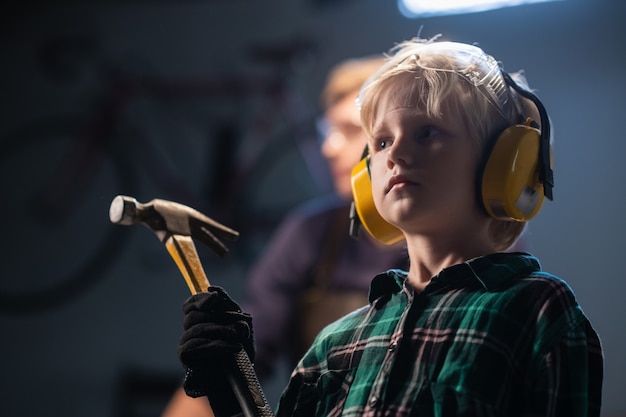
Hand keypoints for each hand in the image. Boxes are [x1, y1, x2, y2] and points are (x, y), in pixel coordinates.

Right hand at [177, 286, 254, 414]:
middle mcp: (189, 330)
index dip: (200, 299)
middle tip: (238, 327)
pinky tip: (232, 348)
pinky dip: (218, 345)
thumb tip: (213, 290)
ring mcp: (184, 343)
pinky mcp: (185, 356)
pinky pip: (196, 345)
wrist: (239, 376)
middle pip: (193, 315)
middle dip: (219, 318)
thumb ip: (227, 305)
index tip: (214, 300)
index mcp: (200, 319)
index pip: (190, 303)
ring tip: (237, 339)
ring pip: (197, 328)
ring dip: (221, 331)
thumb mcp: (238, 322)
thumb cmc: (238, 348)